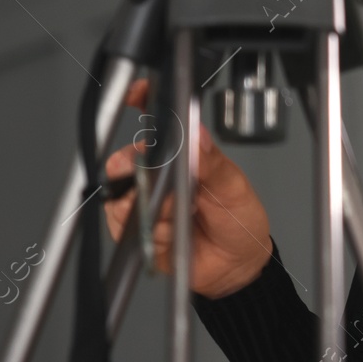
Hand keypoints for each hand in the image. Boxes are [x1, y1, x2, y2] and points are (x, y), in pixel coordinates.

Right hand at [102, 79, 274, 298]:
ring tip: (179, 214)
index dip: (143, 104)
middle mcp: (159, 174)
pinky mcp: (134, 230)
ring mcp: (144, 202)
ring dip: (152, 206)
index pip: (158, 122)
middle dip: (142, 172)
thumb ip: (214, 163)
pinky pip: (124, 225)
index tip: (137, 95)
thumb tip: (196, 133)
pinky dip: (149, 229)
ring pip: (123, 194)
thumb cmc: (239, 220)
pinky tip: (169, 232)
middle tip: (170, 185)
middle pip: (126, 160)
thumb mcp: (235, 188)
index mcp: (185, 154)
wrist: (236, 266)